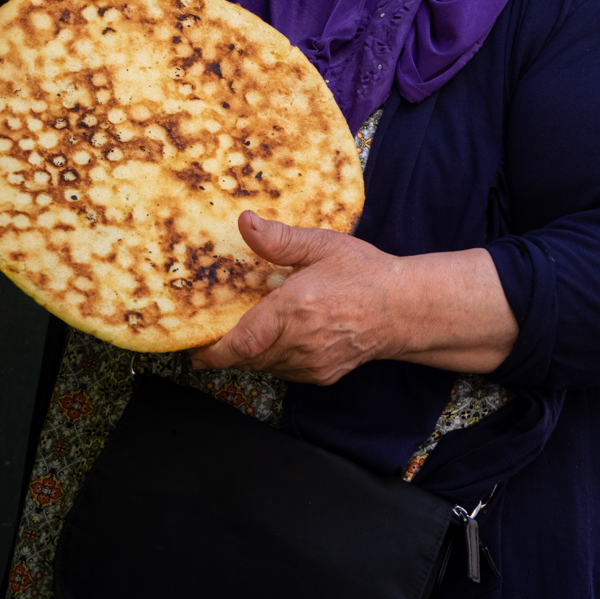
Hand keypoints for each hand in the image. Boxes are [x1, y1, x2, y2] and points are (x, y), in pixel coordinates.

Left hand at [190, 210, 517, 383]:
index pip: (240, 344)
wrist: (405, 308)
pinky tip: (282, 337)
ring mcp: (312, 364)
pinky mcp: (323, 376)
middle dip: (228, 350)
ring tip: (247, 331)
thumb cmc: (365, 273)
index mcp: (293, 310)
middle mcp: (299, 343)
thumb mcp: (322, 245)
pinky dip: (276, 359)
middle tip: (214, 333)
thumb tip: (245, 222)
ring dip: (252, 354)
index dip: (211, 352)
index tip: (194, 350)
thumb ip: (280, 240)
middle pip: (247, 358)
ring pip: (265, 367)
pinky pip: (286, 372)